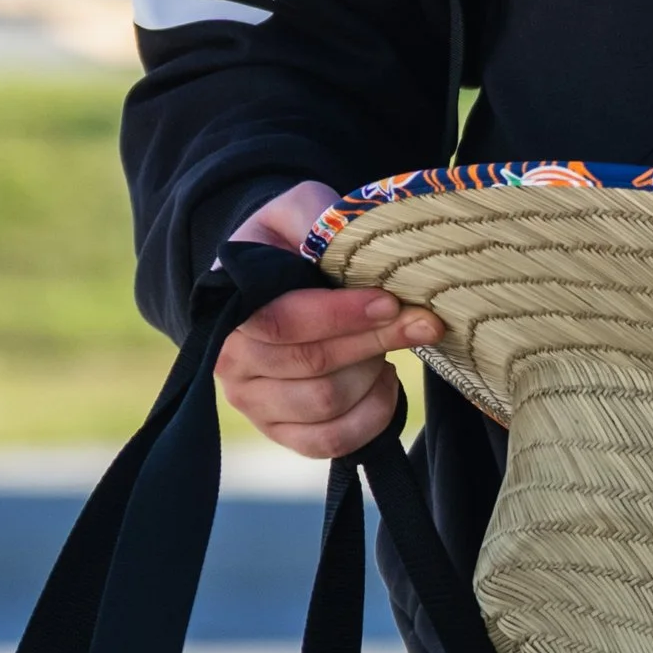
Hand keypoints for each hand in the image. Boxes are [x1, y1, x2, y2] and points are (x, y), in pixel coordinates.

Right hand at [213, 180, 441, 457]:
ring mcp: (253, 402)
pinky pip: (331, 443)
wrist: (273, 276)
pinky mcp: (281, 432)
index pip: (285, 320)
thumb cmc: (290, 242)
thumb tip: (339, 240)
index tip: (391, 302)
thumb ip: (314, 217)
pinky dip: (370, 417)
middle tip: (423, 321)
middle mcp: (232, 361)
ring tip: (388, 346)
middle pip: (314, 364)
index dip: (343, 315)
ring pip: (327, 404)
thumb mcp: (299, 210)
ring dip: (372, 375)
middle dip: (376, 341)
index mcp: (230, 305)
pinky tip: (383, 383)